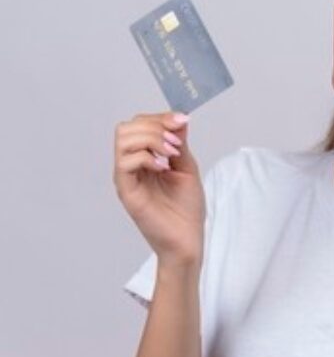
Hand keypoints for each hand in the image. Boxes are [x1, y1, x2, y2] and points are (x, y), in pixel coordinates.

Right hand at [113, 111, 204, 263]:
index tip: (181, 120)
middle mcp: (131, 165)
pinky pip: (125, 163)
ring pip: (123, 140)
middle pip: (126, 127)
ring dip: (151, 139)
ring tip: (170, 155)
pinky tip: (163, 168)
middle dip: (154, 126)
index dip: (159, 117)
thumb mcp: (187, 167)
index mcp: (144, 157)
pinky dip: (146, 158)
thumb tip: (178, 117)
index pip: (139, 124)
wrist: (187, 239)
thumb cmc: (187, 209)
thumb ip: (180, 142)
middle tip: (176, 143)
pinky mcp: (126, 191)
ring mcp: (127, 178)